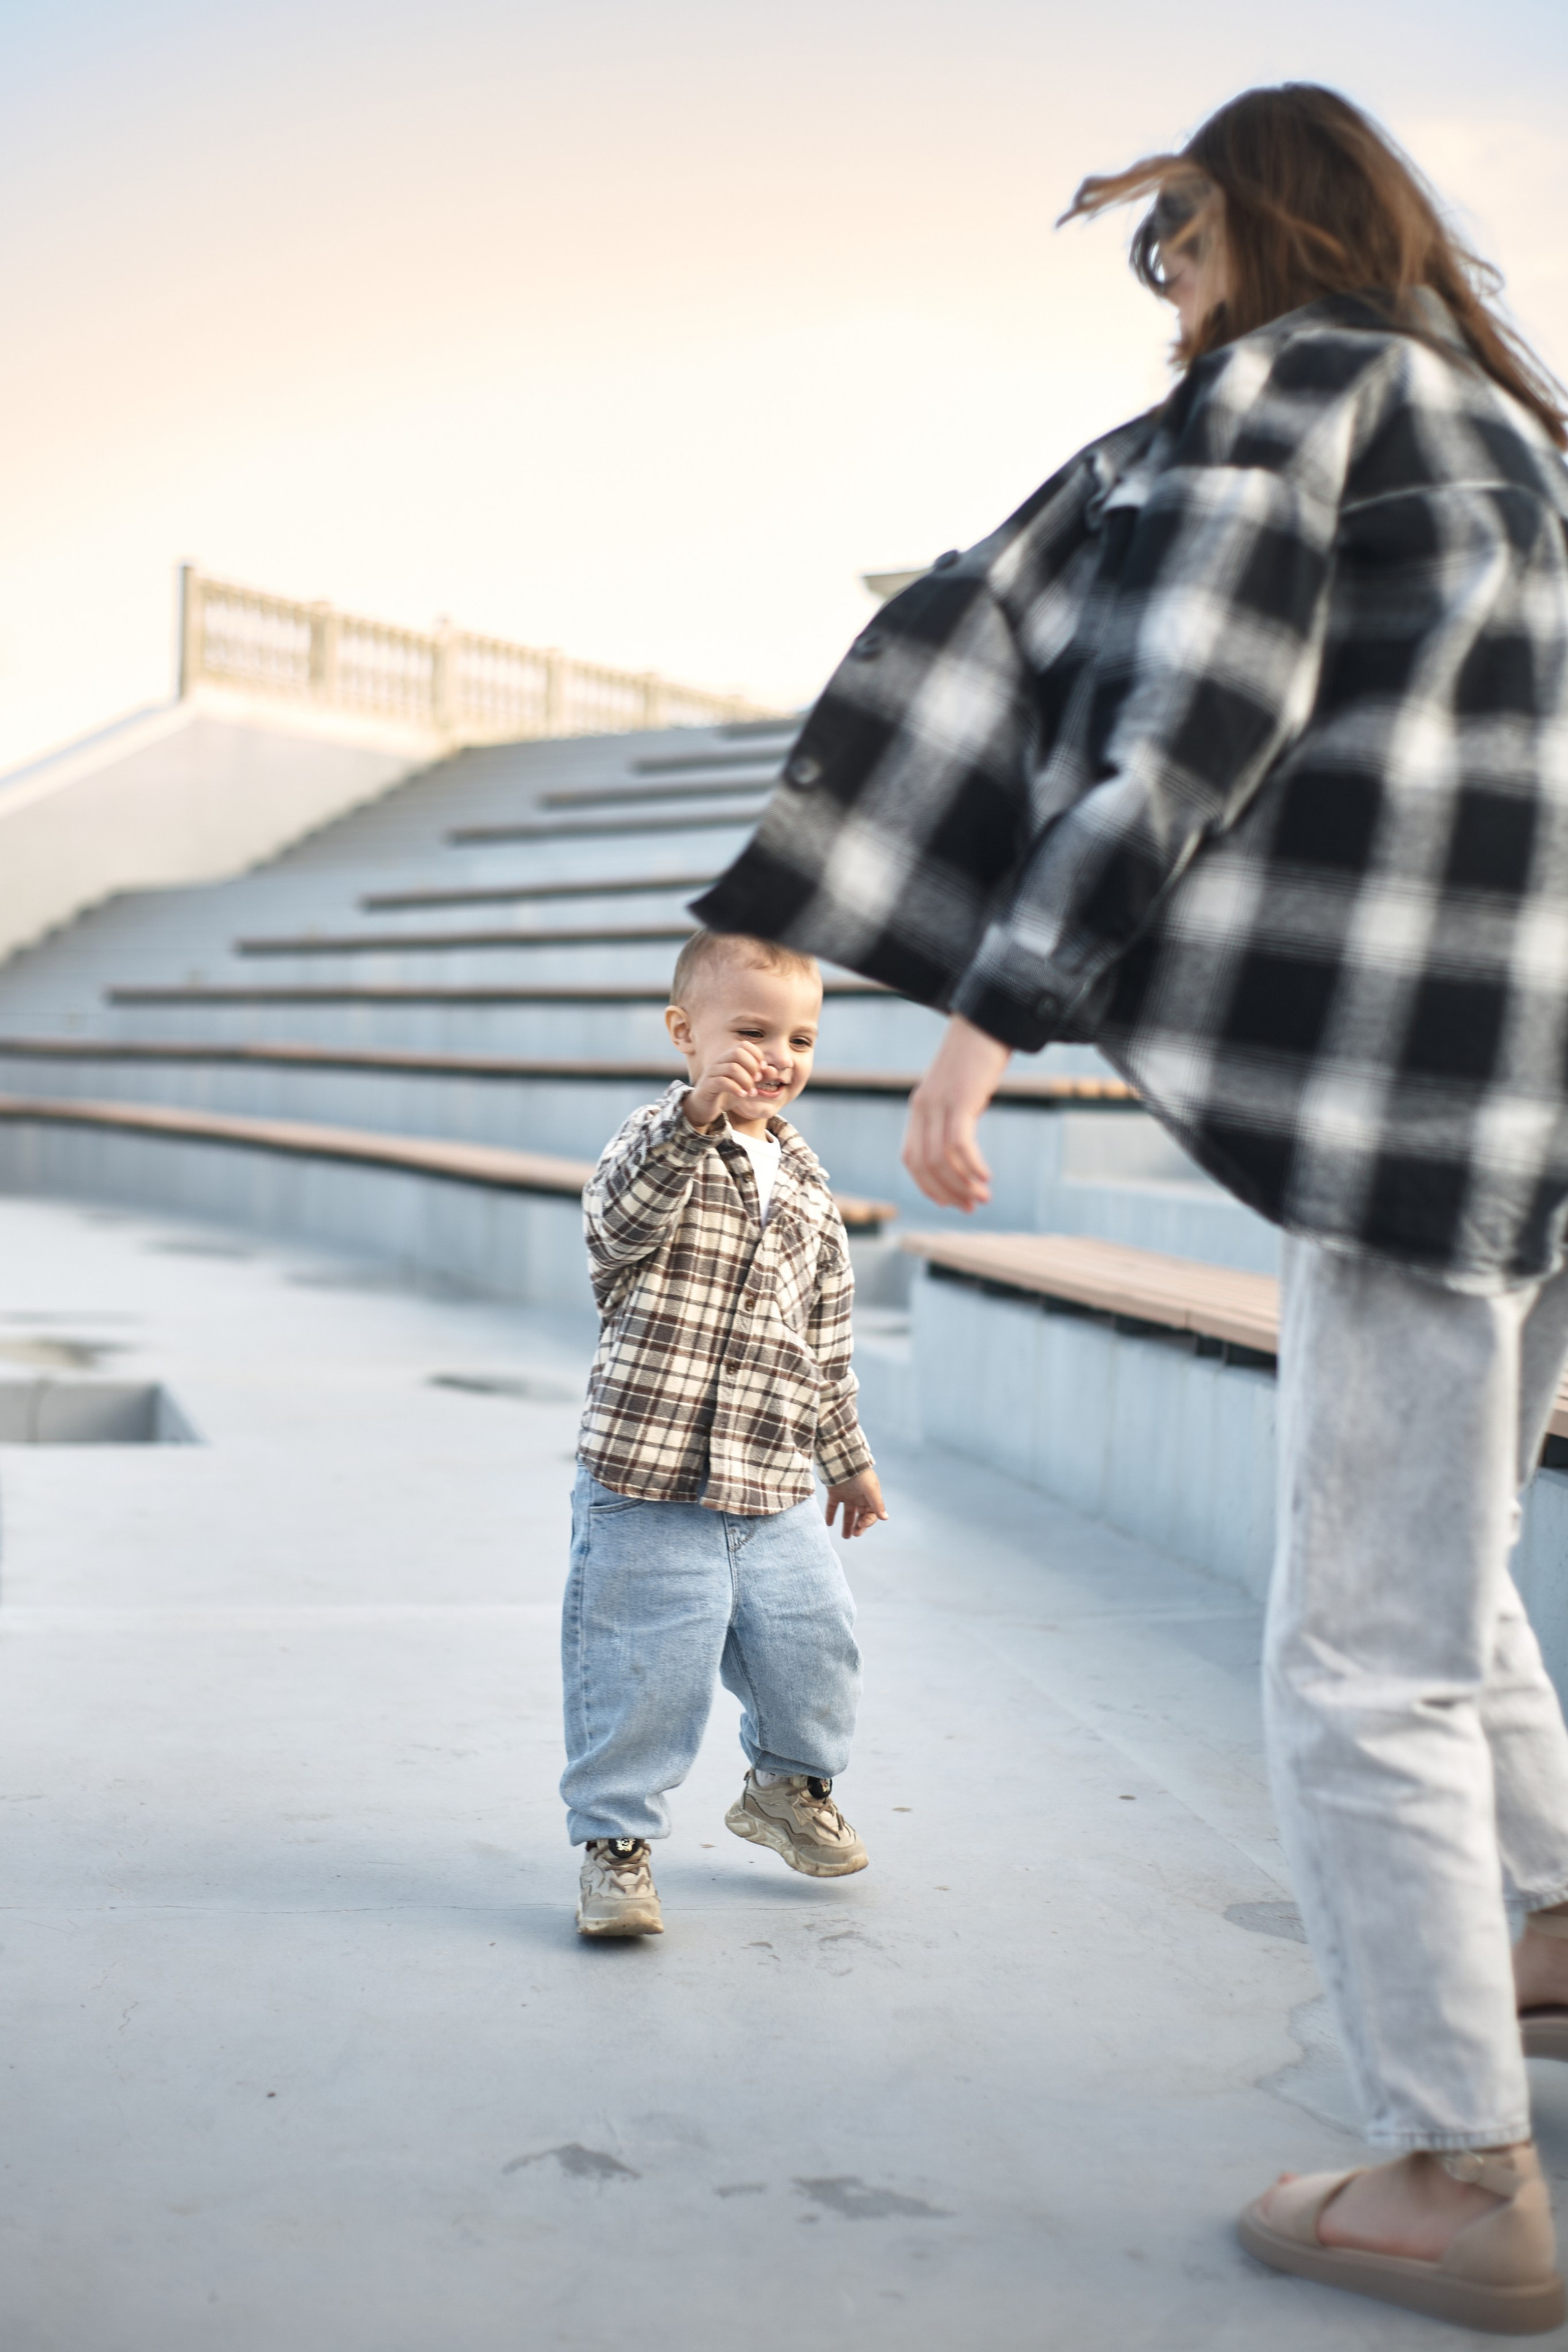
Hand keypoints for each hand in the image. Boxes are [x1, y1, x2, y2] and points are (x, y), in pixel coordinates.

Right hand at [684, 1039, 767, 1129]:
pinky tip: (742, 1095)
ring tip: (751, 1092)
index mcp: (728, 1058)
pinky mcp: (707, 1085)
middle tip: (757, 1081)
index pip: (744, 1045)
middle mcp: (719, 1061)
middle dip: (752, 1066)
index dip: (757, 1056)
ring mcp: (712, 1072)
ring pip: (732, 1067)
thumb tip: (773, 1070)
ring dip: (746, 1080)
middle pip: (738, 1052)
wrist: (704, 1108)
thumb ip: (759, 1078)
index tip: (763, 1070)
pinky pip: (722, 1081)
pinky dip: (736, 1088)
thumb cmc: (726, 1094)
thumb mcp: (746, 1086)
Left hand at [825, 1467, 886, 1538]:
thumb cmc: (860, 1473)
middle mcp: (859, 1497)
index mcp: (870, 1496)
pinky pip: (832, 1507)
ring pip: (847, 1514)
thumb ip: (877, 1504)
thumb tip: (885, 1518)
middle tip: (853, 1535)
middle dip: (858, 1526)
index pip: (871, 1514)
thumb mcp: (870, 1488)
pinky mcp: (834, 1493)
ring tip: (845, 1537)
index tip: (860, 1524)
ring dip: (846, 1525)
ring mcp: (847, 1495)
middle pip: (860, 1516)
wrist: (842, 1458)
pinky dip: (830, 1515)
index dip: (868, 1521)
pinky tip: (829, 1524)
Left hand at [902, 1016, 1011, 1209]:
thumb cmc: (979, 1056)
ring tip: (983, 1197)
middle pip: (924, 1164)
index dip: (928, 1186)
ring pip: (941, 1158)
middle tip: (972, 1207)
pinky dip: (971, 1166)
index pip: (912, 1159)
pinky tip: (986, 1177)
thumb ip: (955, 1114)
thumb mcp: (961, 1089)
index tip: (952, 1203)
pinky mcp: (959, 1097)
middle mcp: (923, 1107)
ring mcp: (939, 1102)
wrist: (988, 1019)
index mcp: (920, 1107)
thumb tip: (963, 1143)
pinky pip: (959, 1143)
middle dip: (948, 1192)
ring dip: (962, 1184)